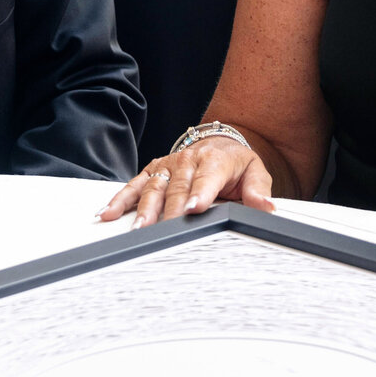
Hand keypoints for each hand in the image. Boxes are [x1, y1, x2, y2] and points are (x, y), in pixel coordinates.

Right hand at [97, 138, 274, 227]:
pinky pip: (136, 184)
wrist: (219, 143)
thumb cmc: (235, 164)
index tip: (193, 210)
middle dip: (169, 211)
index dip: (199, 194)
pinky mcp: (154, 169)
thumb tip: (266, 207)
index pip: (206, 178)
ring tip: (137, 229)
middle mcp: (188, 160)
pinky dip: (121, 198)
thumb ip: (259, 190)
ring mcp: (168, 164)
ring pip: (154, 187)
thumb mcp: (255, 172)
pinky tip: (109, 213)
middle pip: (177, 188)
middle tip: (162, 233)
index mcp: (215, 160)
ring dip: (144, 209)